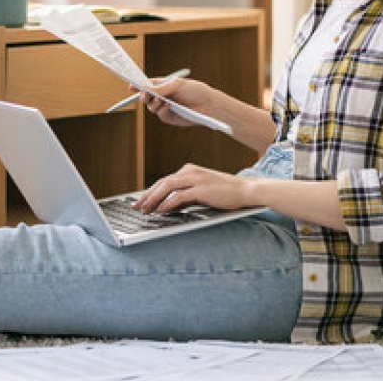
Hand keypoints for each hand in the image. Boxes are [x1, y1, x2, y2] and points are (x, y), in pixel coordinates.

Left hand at [133, 163, 248, 214]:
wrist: (245, 190)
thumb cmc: (225, 193)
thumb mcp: (201, 194)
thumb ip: (185, 198)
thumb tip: (168, 207)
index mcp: (189, 170)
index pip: (164, 181)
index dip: (151, 191)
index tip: (141, 201)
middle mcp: (190, 172)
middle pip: (162, 182)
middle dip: (147, 195)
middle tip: (136, 206)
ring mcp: (195, 179)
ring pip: (167, 187)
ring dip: (154, 199)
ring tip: (145, 209)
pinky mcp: (201, 188)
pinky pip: (179, 196)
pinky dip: (167, 203)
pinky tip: (160, 211)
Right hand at [140, 77, 215, 127]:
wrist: (208, 105)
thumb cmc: (195, 91)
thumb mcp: (177, 85)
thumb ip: (161, 88)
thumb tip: (146, 88)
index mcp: (164, 86)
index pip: (148, 85)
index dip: (139, 85)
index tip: (131, 86)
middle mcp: (163, 97)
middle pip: (146, 97)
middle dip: (143, 96)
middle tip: (145, 95)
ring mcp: (166, 108)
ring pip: (151, 107)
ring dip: (154, 103)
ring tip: (164, 100)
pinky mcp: (170, 118)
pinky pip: (160, 115)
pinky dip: (163, 110)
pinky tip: (170, 106)